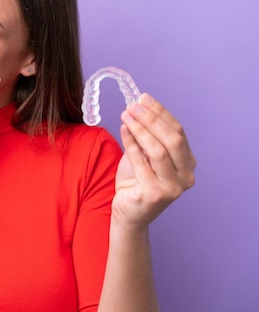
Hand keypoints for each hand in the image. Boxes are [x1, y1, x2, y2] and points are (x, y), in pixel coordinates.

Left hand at [113, 93, 195, 230]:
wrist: (128, 213)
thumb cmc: (136, 182)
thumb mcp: (144, 155)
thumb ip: (147, 136)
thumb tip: (138, 106)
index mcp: (188, 163)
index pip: (178, 131)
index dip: (161, 112)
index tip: (144, 98)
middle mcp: (186, 176)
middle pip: (172, 139)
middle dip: (151, 119)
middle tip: (133, 105)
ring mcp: (173, 187)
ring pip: (158, 150)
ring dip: (140, 129)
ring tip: (125, 115)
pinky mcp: (155, 194)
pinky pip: (141, 162)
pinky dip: (131, 143)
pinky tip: (124, 130)